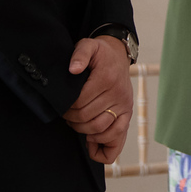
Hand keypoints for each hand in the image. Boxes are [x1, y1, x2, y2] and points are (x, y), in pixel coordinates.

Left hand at [63, 36, 132, 163]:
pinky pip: (118, 137)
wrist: (118, 55)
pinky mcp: (128, 114)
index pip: (81, 103)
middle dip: (72, 120)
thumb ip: (79, 54)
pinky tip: (92, 143)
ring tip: (76, 124)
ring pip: (101, 129)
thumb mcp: (88, 45)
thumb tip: (73, 69)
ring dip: (84, 131)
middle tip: (66, 115)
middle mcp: (118, 94)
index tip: (62, 105)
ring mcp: (125, 106)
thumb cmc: (100, 54)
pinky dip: (104, 146)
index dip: (67, 108)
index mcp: (106, 79)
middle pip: (88, 118)